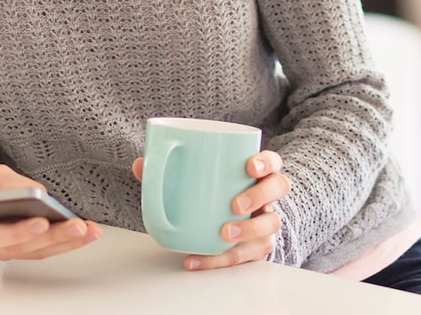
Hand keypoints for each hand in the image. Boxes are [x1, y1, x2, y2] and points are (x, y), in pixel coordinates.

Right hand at [0, 163, 102, 260]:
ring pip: (33, 252)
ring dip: (65, 243)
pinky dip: (59, 243)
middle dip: (54, 237)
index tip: (42, 222)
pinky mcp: (11, 249)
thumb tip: (41, 195)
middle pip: (21, 247)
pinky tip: (81, 234)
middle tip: (80, 227)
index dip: (18, 232)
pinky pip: (36, 250)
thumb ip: (11, 186)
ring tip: (91, 231)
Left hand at [132, 149, 289, 269]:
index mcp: (256, 173)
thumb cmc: (211, 195)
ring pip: (271, 223)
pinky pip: (248, 255)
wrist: (222, 224)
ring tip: (223, 233)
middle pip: (278, 188)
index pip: (272, 161)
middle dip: (260, 195)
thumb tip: (141, 164)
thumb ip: (169, 170)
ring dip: (249, 229)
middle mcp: (267, 196)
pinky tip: (196, 259)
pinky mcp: (257, 247)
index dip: (266, 162)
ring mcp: (265, 221)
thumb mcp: (196, 180)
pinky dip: (222, 259)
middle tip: (235, 205)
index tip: (249, 166)